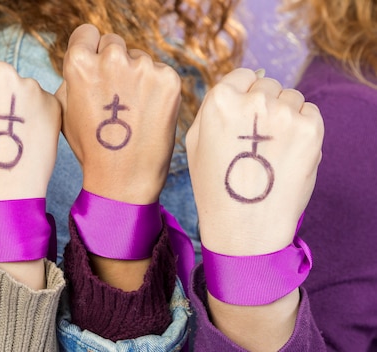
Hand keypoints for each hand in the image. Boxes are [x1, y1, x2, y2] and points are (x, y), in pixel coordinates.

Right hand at [56, 24, 180, 203]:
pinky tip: (148, 114)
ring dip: (136, 76)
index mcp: (81, 64)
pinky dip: (156, 88)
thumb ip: (72, 77)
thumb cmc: (91, 147)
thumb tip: (86, 59)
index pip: (87, 33)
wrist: (124, 178)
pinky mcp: (168, 79)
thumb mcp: (65, 110)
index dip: (89, 51)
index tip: (95, 68)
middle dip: (114, 63)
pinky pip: (159, 72)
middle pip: (114, 43)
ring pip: (138, 58)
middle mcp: (112, 59)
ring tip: (132, 112)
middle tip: (115, 97)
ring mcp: (143, 68)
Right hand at [186, 68, 322, 254]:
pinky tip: (287, 153)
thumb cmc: (215, 186)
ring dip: (285, 116)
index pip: (241, 76)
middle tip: (257, 141)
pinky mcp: (310, 129)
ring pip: (292, 97)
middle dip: (264, 106)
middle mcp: (253, 101)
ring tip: (272, 151)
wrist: (245, 226)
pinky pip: (311, 113)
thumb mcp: (195, 142)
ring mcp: (284, 114)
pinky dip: (303, 128)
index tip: (244, 118)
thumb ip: (213, 107)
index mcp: (219, 100)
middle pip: (268, 85)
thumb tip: (242, 83)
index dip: (243, 96)